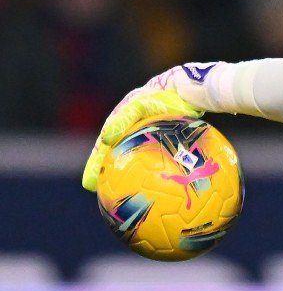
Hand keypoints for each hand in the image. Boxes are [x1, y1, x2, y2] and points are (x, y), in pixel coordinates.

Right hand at [82, 81, 204, 191]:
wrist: (185, 92)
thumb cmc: (161, 98)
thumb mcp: (138, 105)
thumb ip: (123, 119)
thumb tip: (106, 138)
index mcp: (120, 126)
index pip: (103, 151)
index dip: (95, 167)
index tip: (89, 184)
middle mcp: (132, 134)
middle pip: (117, 159)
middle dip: (109, 176)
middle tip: (105, 196)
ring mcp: (148, 140)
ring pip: (137, 164)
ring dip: (131, 180)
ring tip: (129, 198)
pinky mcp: (166, 144)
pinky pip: (159, 164)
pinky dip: (156, 177)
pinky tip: (165, 193)